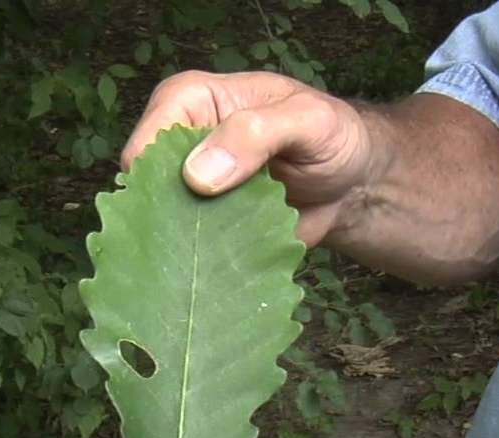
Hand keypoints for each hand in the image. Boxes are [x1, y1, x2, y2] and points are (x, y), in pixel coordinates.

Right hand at [122, 71, 376, 244]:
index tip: (195, 197)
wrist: (354, 184)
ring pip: (162, 225)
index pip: (149, 139)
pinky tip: (222, 275)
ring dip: (183, 248)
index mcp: (191, 102)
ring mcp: (189, 192)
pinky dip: (201, 264)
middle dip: (165, 217)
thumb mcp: (307, 121)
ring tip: (214, 260)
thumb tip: (197, 176)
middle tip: (201, 241)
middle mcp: (180, 146)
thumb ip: (256, 134)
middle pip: (145, 187)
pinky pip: (188, 251)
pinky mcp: (204, 229)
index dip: (158, 173)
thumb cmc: (331, 136)